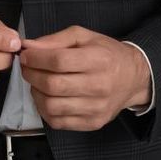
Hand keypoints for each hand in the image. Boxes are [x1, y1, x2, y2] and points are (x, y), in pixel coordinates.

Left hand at [20, 27, 150, 131]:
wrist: (133, 78)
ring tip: (37, 83)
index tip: (26, 56)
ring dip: (35, 93)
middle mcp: (100, 85)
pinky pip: (58, 121)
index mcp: (99, 60)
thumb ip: (56, 40)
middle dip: (31, 75)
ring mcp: (96, 107)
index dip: (36, 59)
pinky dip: (44, 110)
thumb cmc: (107, 54)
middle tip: (28, 69)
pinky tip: (47, 98)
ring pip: (52, 106)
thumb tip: (29, 47)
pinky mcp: (92, 122)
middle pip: (53, 85)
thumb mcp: (84, 37)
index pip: (59, 61)